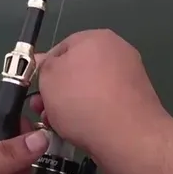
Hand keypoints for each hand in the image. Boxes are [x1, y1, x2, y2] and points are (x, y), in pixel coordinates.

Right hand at [32, 29, 172, 157]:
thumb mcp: (48, 77)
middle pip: (76, 70)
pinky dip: (91, 114)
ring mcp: (129, 78)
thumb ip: (43, 66)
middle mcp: (117, 52)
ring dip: (70, 105)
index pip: (61, 48)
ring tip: (58, 125)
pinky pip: (105, 104)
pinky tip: (80, 130)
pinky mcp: (136, 102)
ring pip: (89, 89)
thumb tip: (43, 62)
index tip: (36, 89)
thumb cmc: (82, 99)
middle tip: (42, 110)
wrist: (127, 136)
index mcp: (97, 37)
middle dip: (56, 91)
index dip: (44, 69)